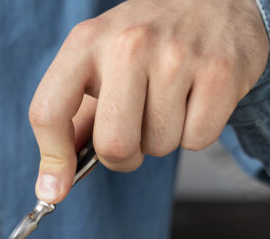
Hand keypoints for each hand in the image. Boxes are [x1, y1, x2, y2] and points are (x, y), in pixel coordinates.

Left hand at [29, 0, 268, 201]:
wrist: (215, 0)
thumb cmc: (147, 42)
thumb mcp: (98, 62)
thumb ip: (73, 119)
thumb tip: (53, 182)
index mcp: (87, 42)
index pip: (49, 111)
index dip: (52, 160)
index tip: (54, 190)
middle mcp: (129, 43)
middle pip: (114, 145)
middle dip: (122, 157)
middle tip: (133, 134)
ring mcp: (177, 55)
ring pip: (158, 147)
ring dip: (162, 139)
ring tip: (169, 101)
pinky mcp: (220, 71)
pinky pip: (196, 140)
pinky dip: (195, 133)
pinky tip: (195, 99)